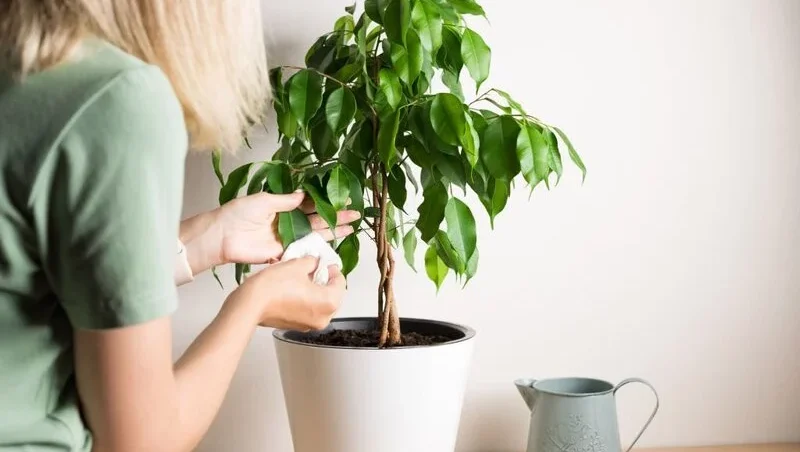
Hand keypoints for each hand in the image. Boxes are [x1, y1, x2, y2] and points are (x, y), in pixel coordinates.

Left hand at [180, 192, 359, 274]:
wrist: (220, 237)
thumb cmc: (237, 214)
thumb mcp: (263, 200)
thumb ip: (286, 200)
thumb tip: (305, 195)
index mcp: (282, 207)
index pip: (310, 204)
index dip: (326, 203)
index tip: (343, 200)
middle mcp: (287, 223)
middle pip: (317, 220)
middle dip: (336, 218)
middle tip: (356, 215)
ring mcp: (286, 239)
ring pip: (314, 235)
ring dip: (332, 233)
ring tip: (351, 229)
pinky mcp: (282, 254)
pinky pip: (302, 252)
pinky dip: (317, 251)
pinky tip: (333, 248)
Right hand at [229, 256, 346, 330]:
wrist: (250, 304)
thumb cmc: (274, 287)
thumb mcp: (298, 265)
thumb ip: (312, 262)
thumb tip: (315, 262)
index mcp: (329, 303)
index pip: (340, 282)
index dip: (332, 269)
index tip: (324, 262)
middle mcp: (323, 318)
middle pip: (332, 295)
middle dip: (324, 280)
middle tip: (313, 268)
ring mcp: (309, 325)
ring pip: (319, 303)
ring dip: (313, 290)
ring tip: (301, 276)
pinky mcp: (296, 326)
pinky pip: (307, 310)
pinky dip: (304, 299)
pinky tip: (293, 288)